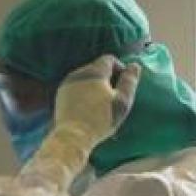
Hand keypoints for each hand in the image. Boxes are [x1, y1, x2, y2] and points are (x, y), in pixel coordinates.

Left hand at [22, 54, 141, 189]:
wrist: (73, 136)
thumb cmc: (101, 119)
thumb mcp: (122, 101)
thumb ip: (129, 81)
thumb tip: (135, 65)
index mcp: (94, 72)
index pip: (109, 59)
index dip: (120, 68)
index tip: (123, 84)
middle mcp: (78, 73)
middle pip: (97, 67)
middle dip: (107, 77)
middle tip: (114, 95)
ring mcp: (67, 84)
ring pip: (86, 77)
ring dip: (95, 85)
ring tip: (101, 102)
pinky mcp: (60, 95)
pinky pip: (76, 87)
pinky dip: (84, 92)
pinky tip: (88, 106)